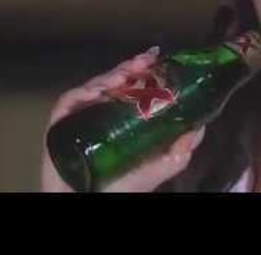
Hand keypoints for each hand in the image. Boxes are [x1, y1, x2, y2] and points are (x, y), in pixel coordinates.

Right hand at [40, 47, 204, 191]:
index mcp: (123, 117)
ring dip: (111, 76)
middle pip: (115, 81)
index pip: (134, 87)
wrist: (85, 202)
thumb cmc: (120, 187)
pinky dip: (84, 91)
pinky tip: (99, 90)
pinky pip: (70, 100)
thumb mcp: (157, 168)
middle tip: (145, 60)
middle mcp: (102, 111)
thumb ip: (179, 151)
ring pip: (95, 85)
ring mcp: (81, 115)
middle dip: (130, 67)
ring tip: (126, 75)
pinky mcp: (61, 122)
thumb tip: (199, 128)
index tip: (158, 59)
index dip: (145, 71)